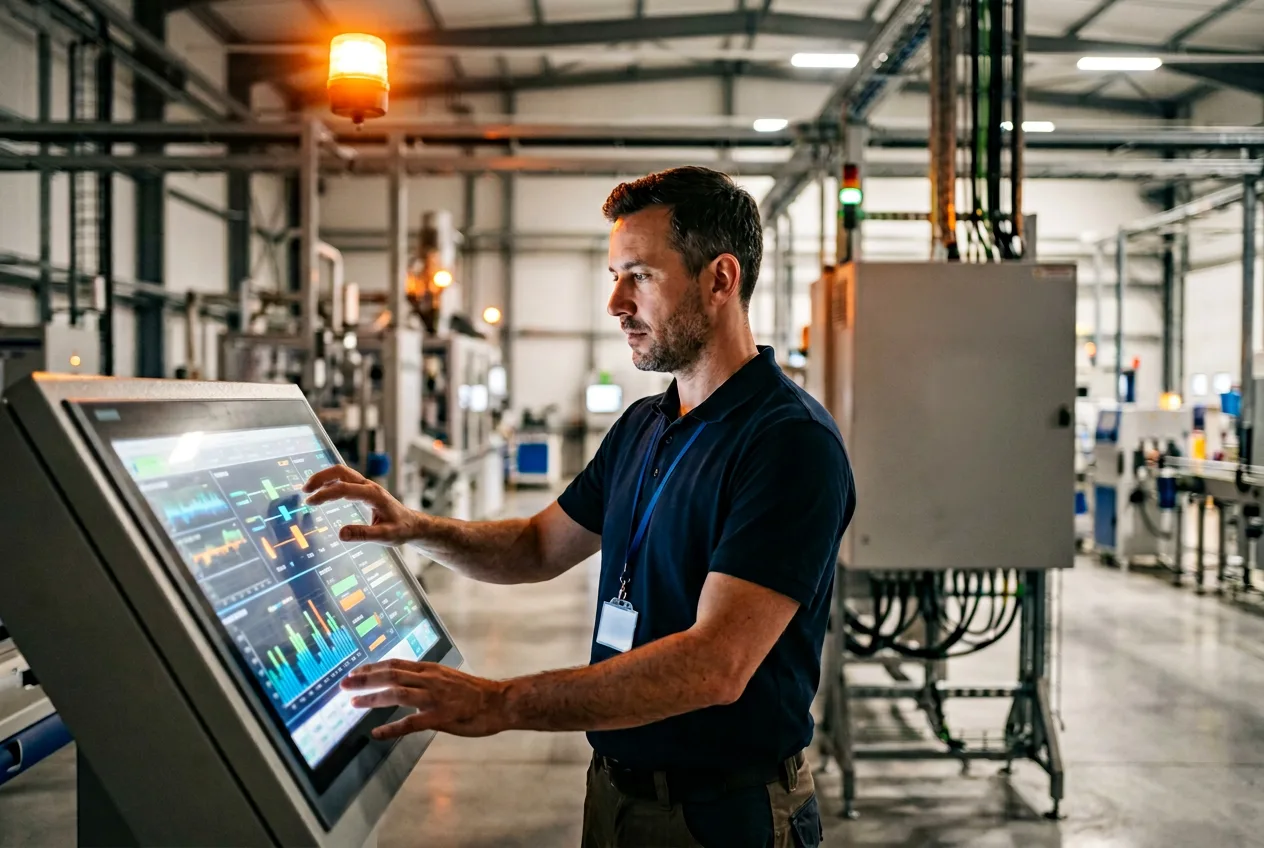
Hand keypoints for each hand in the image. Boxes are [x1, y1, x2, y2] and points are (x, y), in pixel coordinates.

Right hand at [303, 465, 424, 544]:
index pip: (344, 488)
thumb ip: (363, 534)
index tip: (310, 502)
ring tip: (309, 490)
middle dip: (321, 477)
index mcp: (373, 495)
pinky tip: (322, 491)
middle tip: (305, 490)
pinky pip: (345, 479)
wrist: (413, 524)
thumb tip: (340, 534)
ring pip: (342, 473)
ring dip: (324, 477)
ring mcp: (366, 486)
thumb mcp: (385, 536)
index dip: (325, 494)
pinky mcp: (364, 490)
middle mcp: (369, 486)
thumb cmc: (401, 529)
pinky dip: (331, 481)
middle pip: (341, 471)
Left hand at [342, 659, 509, 738]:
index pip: (395, 664)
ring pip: (397, 693)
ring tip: (354, 704)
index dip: (372, 667)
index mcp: (430, 670)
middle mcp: (429, 679)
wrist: (499, 701)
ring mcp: (434, 697)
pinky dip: (391, 728)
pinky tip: (377, 733)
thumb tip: (406, 684)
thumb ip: (426, 680)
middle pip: (390, 674)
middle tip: (344, 684)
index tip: (354, 671)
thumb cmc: (475, 692)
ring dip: (373, 698)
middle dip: (365, 679)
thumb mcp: (447, 677)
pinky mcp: (441, 717)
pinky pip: (411, 723)